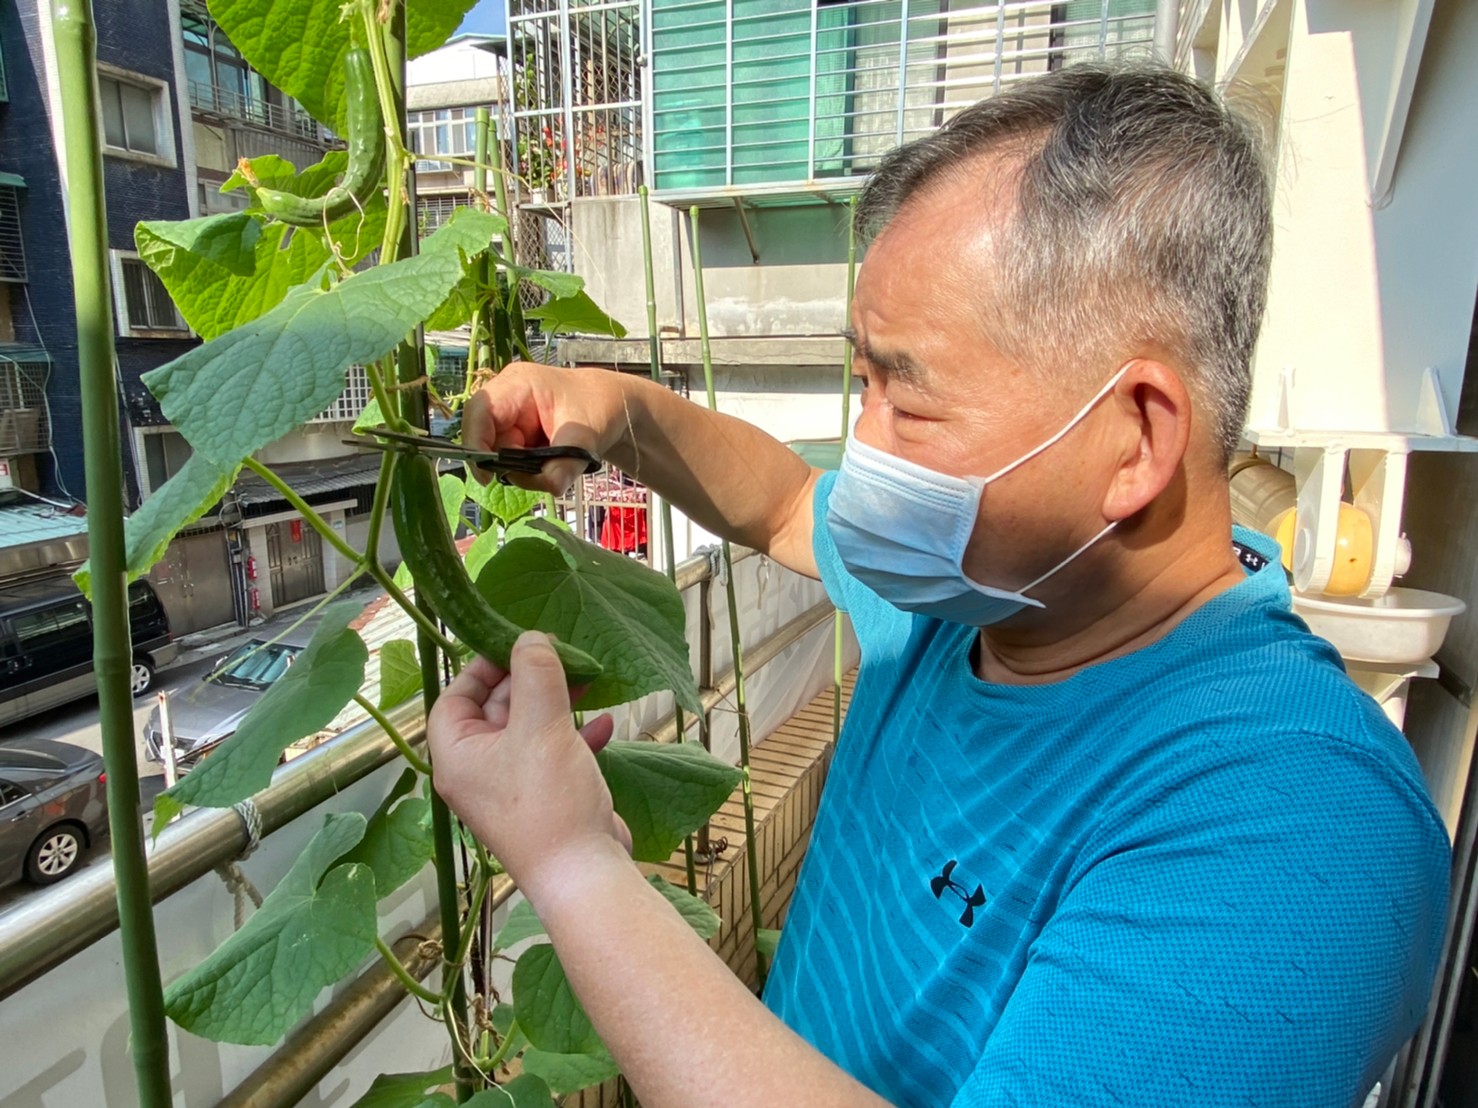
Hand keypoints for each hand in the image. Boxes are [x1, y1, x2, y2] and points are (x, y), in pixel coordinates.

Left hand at [428, 632, 631, 895]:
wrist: (584, 875)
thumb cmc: (549, 802)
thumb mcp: (541, 727)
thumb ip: (535, 675)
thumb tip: (531, 638)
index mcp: (458, 756)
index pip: (455, 698)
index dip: (481, 667)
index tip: (515, 644)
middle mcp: (478, 772)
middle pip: (494, 709)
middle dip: (528, 680)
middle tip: (560, 654)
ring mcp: (513, 787)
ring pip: (529, 730)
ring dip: (557, 703)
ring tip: (586, 679)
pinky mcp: (546, 798)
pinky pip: (555, 754)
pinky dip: (576, 735)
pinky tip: (604, 723)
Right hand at [462, 361, 630, 494]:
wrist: (612, 407)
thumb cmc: (599, 406)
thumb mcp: (587, 435)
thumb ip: (566, 462)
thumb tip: (550, 486)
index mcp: (518, 385)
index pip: (480, 411)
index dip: (475, 444)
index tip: (486, 477)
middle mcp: (507, 400)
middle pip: (487, 439)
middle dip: (510, 464)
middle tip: (542, 475)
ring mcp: (510, 419)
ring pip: (500, 455)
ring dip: (524, 470)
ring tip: (556, 467)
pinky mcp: (517, 436)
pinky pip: (513, 461)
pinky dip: (530, 470)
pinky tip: (551, 465)